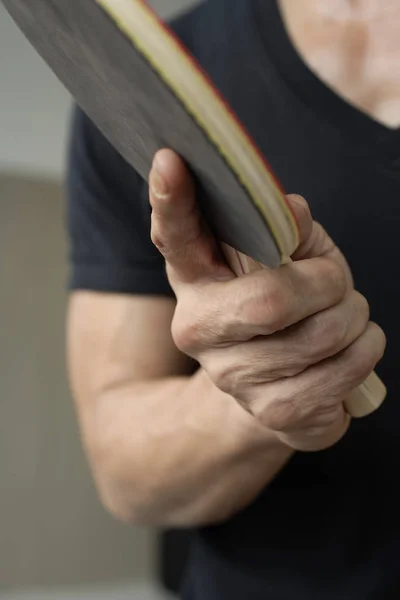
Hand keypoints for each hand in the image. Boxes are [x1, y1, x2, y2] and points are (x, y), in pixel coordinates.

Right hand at [148, 149, 385, 450]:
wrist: (280, 386)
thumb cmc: (284, 306)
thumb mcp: (285, 256)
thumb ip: (284, 227)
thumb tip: (291, 212)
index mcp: (196, 276)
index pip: (175, 235)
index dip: (171, 200)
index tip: (169, 158)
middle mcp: (199, 328)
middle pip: (269, 302)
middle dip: (326, 285)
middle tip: (335, 282)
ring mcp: (231, 376)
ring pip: (319, 336)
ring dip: (352, 317)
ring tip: (344, 316)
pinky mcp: (271, 412)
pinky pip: (340, 373)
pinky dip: (365, 352)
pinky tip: (352, 348)